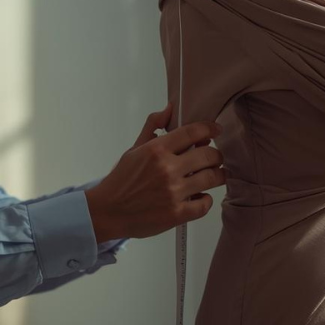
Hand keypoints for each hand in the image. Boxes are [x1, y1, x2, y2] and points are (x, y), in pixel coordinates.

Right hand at [85, 103, 225, 241]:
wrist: (107, 212)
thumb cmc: (121, 181)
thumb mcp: (134, 149)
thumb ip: (152, 126)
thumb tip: (170, 109)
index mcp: (156, 150)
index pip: (193, 132)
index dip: (209, 129)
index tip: (215, 130)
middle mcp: (167, 169)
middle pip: (209, 155)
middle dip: (216, 155)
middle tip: (214, 158)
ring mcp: (173, 193)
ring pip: (212, 178)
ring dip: (217, 175)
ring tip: (214, 175)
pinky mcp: (176, 214)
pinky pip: (205, 204)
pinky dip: (206, 199)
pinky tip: (200, 196)